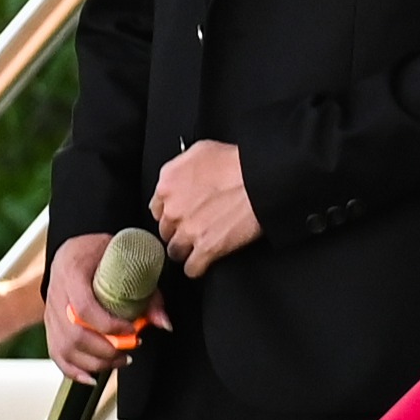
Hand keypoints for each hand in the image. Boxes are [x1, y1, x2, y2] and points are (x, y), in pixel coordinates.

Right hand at [42, 239, 147, 374]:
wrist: (75, 248)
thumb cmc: (102, 253)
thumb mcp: (128, 263)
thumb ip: (148, 294)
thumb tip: (164, 323)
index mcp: (73, 274)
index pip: (85, 308)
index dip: (109, 325)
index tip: (132, 331)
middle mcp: (57, 295)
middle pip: (74, 334)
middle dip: (105, 350)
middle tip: (129, 350)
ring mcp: (51, 312)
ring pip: (65, 348)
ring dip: (94, 362)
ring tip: (119, 360)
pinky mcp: (51, 326)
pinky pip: (56, 354)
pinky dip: (73, 371)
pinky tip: (91, 378)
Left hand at [150, 138, 263, 272]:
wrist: (262, 180)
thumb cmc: (239, 162)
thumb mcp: (201, 150)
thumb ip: (182, 166)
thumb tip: (183, 175)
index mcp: (168, 183)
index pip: (157, 208)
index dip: (171, 212)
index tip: (181, 215)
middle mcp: (173, 209)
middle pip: (165, 231)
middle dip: (178, 230)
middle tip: (196, 227)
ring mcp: (188, 231)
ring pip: (175, 251)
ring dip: (186, 250)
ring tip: (200, 246)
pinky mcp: (207, 248)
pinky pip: (192, 268)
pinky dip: (197, 267)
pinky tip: (204, 262)